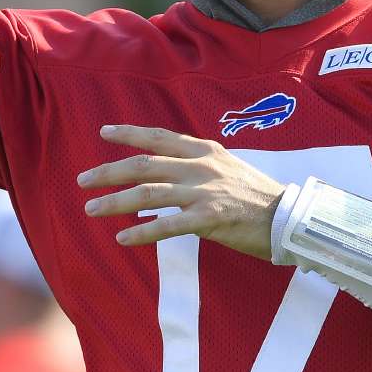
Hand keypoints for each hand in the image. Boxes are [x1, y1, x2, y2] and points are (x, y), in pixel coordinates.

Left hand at [77, 125, 286, 259]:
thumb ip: (196, 165)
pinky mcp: (210, 219)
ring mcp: (205, 192)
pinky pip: (167, 225)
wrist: (289, 217)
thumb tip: (165, 169)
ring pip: (149, 194)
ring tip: (92, 210)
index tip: (104, 133)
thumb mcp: (226, 167)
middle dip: (109, 172)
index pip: (159, 137)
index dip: (129, 134)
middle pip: (144, 164)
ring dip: (115, 202)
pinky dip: (142, 232)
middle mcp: (201, 166)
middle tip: (83, 181)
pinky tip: (122, 238)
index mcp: (204, 151)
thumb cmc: (255, 195)